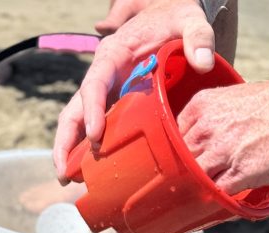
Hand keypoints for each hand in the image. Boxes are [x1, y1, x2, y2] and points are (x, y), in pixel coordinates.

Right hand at [53, 0, 216, 181]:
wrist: (170, 16)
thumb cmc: (177, 18)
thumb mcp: (190, 20)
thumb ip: (198, 37)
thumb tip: (204, 63)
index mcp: (114, 54)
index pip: (95, 83)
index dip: (93, 110)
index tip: (95, 137)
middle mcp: (103, 74)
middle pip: (76, 108)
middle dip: (66, 140)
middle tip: (64, 172)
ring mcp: (106, 90)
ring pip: (79, 120)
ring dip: (70, 150)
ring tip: (67, 180)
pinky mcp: (114, 102)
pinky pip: (96, 126)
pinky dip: (88, 149)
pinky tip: (88, 174)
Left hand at [177, 81, 268, 193]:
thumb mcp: (232, 99)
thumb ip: (213, 119)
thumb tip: (205, 143)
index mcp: (201, 106)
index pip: (172, 136)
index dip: (178, 152)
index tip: (183, 160)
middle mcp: (206, 128)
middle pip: (178, 159)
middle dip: (183, 172)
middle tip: (191, 180)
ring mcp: (221, 152)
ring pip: (193, 178)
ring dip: (198, 187)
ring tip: (203, 192)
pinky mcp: (239, 173)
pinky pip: (216, 192)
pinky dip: (218, 197)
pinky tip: (222, 197)